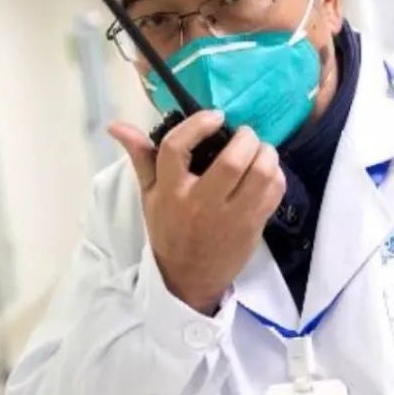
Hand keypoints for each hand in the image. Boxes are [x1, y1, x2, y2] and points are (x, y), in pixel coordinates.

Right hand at [108, 111, 285, 314]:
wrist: (189, 278)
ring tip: (260, 149)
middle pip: (232, 162)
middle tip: (245, 134)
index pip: (177, 148)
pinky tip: (267, 172)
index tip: (216, 116)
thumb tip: (116, 125)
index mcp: (171, 191)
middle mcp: (200, 203)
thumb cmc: (169, 230)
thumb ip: (141, 156)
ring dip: (266, 153)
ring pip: (260, 175)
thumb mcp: (150, 195)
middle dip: (246, 138)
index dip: (198, 124)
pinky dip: (276, 175)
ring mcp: (230, 217)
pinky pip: (273, 193)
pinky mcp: (252, 226)